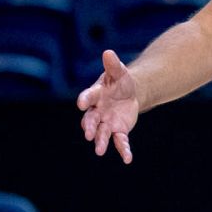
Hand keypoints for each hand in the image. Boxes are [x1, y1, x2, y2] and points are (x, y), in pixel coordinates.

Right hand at [77, 49, 138, 163]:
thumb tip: (108, 52)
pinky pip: (120, 141)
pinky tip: (128, 158)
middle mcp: (97, 111)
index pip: (88, 97)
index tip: (81, 103)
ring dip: (100, 142)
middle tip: (88, 134)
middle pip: (90, 120)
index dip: (85, 99)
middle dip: (89, 127)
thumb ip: (113, 65)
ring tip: (99, 151)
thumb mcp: (119, 72)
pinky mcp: (118, 130)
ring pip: (101, 134)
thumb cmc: (119, 81)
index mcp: (95, 95)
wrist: (130, 93)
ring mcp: (106, 122)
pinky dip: (123, 150)